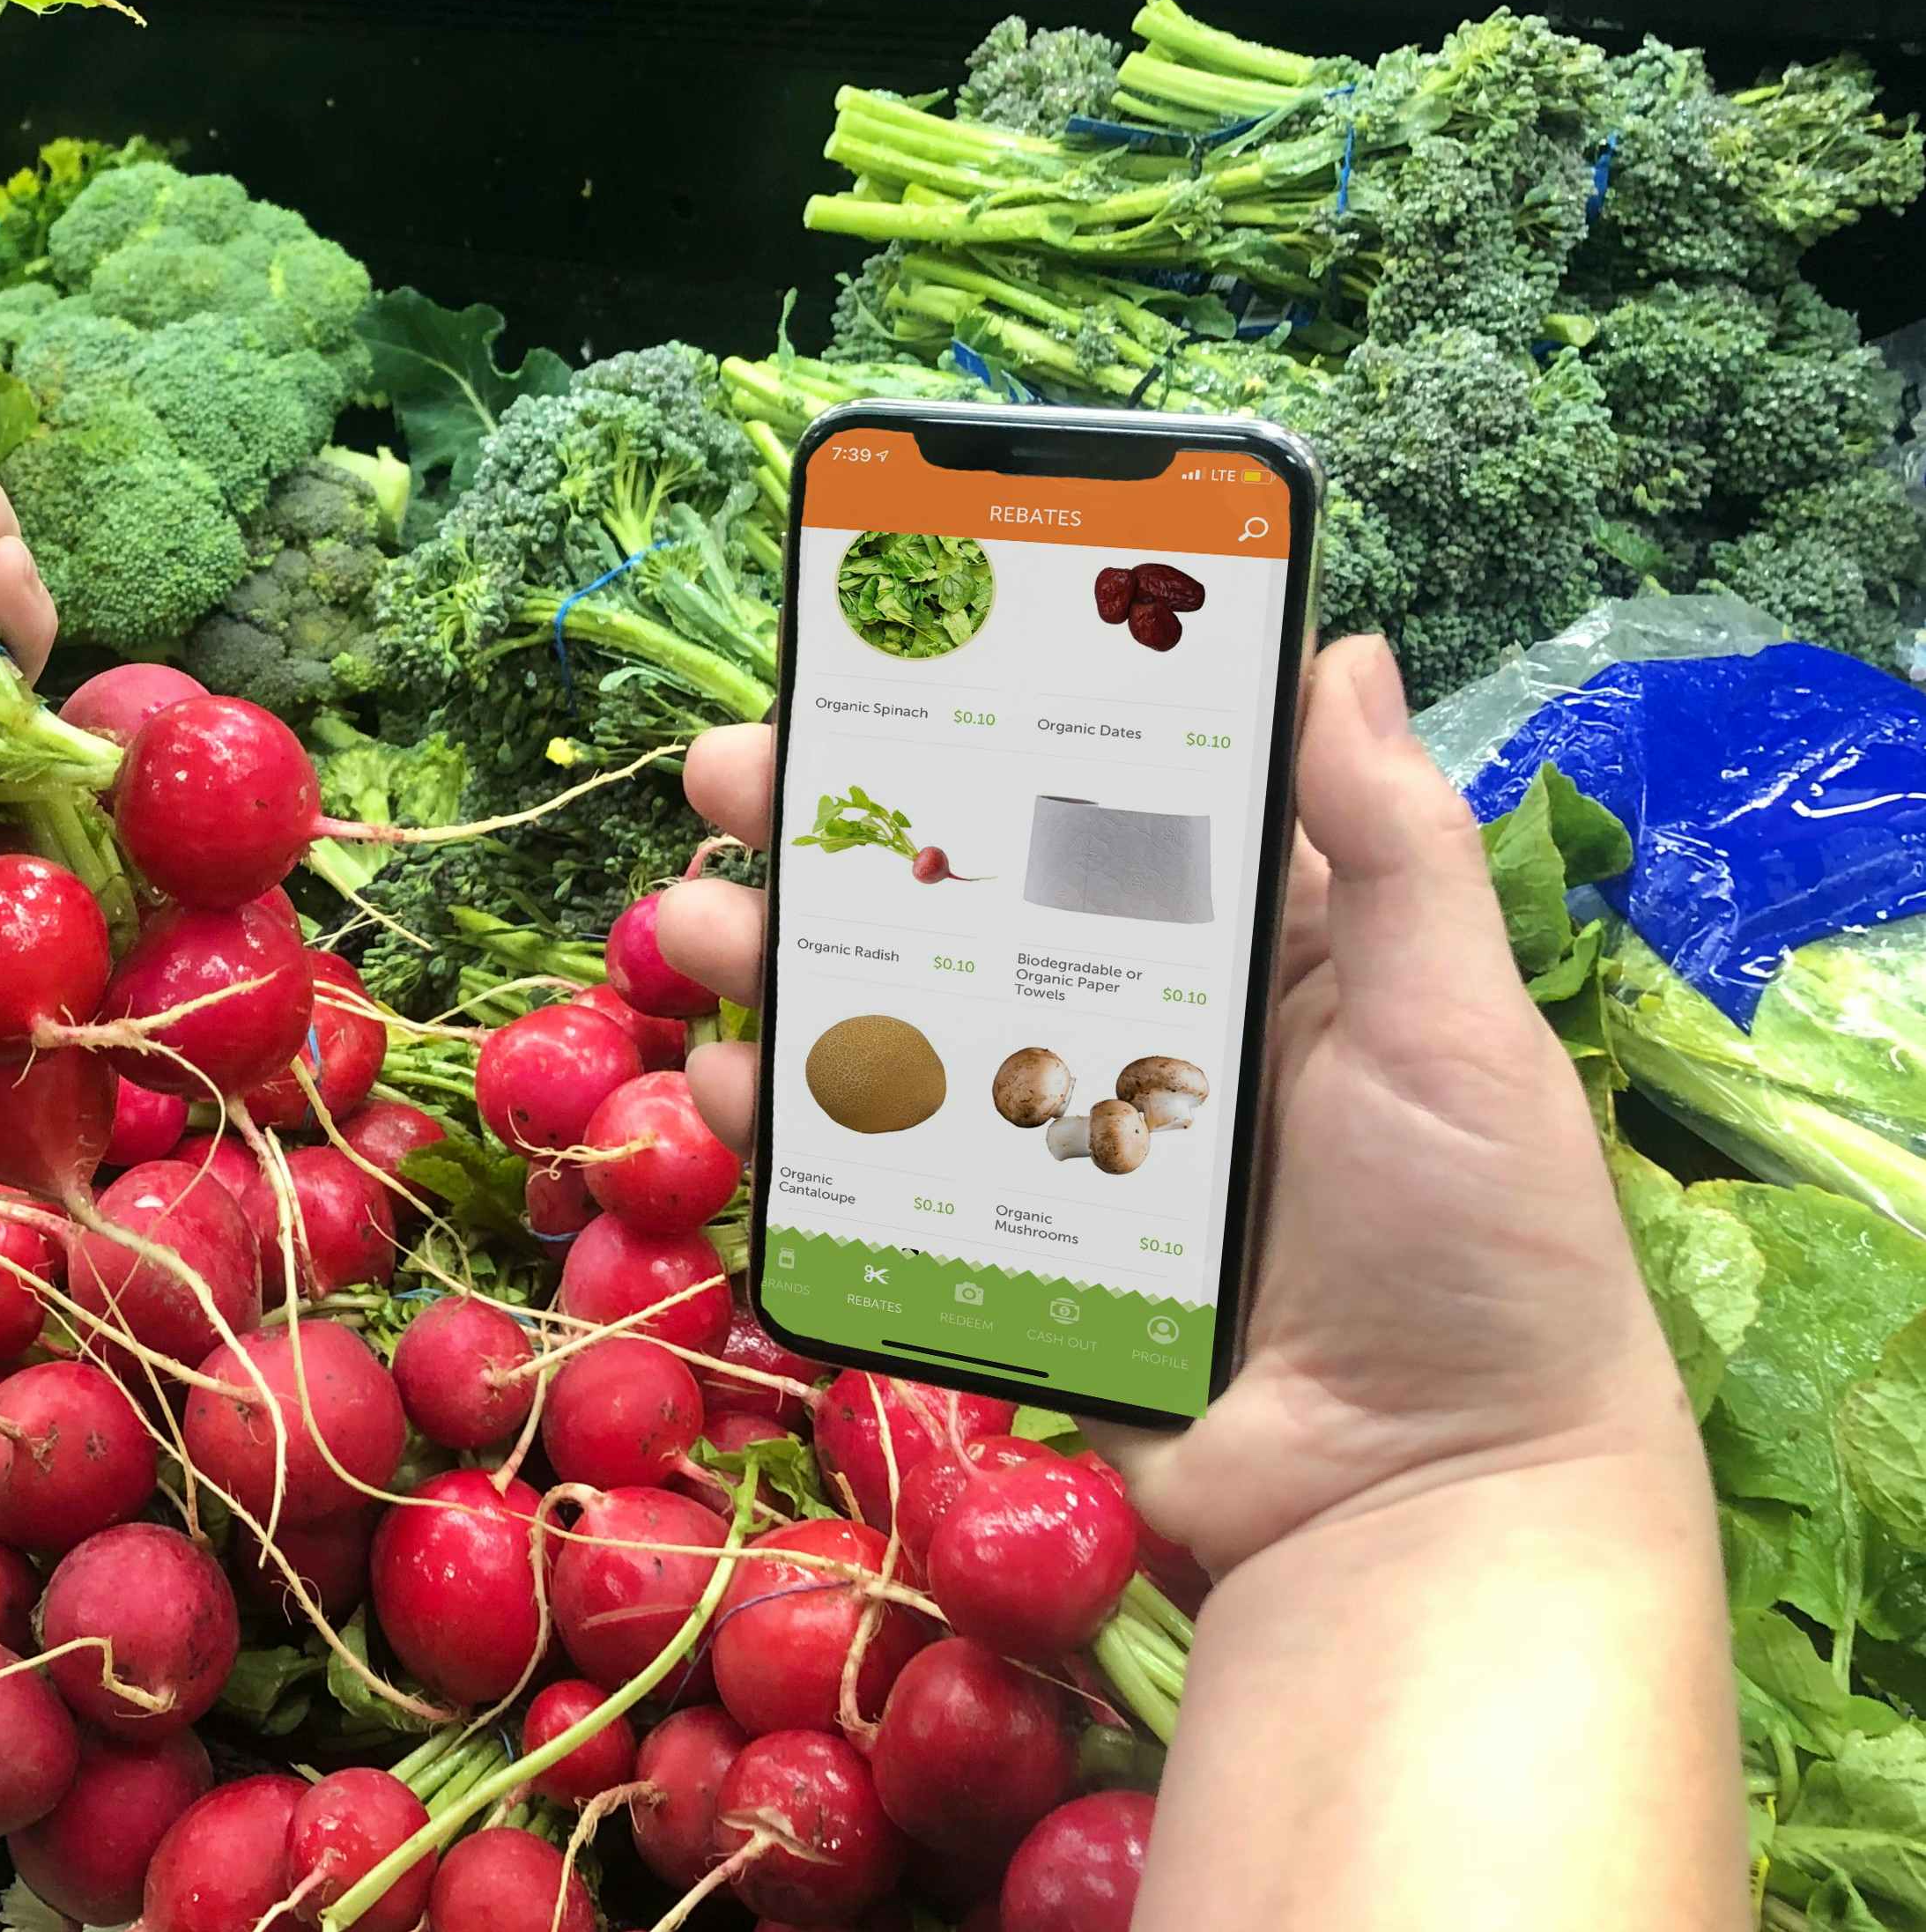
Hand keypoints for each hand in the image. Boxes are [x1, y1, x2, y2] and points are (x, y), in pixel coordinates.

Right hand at [656, 635, 1694, 1572]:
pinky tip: (726, 1085)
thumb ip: (1392, 851)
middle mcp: (1138, 1040)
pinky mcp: (1004, 1266)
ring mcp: (1058, 1157)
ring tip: (695, 924)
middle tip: (726, 779)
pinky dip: (786, 1132)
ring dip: (780, 965)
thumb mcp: (1452, 1031)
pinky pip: (876, 1183)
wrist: (1426, 1521)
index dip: (990, 736)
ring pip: (894, 1033)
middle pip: (963, 912)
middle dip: (835, 839)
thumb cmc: (1473, 1258)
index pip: (1100, 811)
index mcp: (1253, 961)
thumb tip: (1348, 647)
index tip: (884, 668)